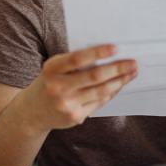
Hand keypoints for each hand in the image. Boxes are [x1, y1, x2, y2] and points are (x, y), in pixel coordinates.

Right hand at [21, 44, 136, 131]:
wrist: (31, 112)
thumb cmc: (49, 82)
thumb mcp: (55, 68)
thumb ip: (75, 62)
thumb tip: (110, 55)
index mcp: (52, 69)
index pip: (78, 59)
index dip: (98, 53)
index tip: (116, 47)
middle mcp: (58, 87)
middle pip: (94, 76)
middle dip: (117, 68)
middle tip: (134, 62)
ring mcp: (66, 104)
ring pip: (101, 90)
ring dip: (120, 81)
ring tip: (132, 73)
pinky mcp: (75, 117)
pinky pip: (99, 102)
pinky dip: (112, 92)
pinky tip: (120, 84)